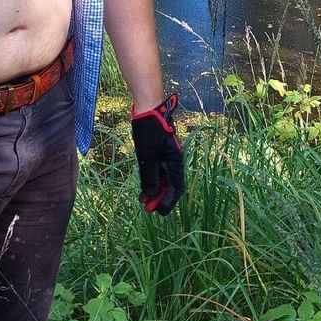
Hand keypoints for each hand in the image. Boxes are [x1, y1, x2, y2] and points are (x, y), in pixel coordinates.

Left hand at [130, 94, 184, 214]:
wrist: (148, 108)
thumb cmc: (149, 130)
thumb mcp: (147, 154)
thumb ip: (150, 175)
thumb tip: (150, 194)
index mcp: (175, 160)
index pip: (176, 186)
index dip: (169, 201)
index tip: (159, 212)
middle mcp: (174, 160)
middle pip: (170, 185)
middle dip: (160, 198)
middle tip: (149, 210)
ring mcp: (167, 156)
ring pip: (164, 179)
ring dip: (155, 191)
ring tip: (144, 202)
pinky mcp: (159, 152)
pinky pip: (158, 171)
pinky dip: (152, 180)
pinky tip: (144, 188)